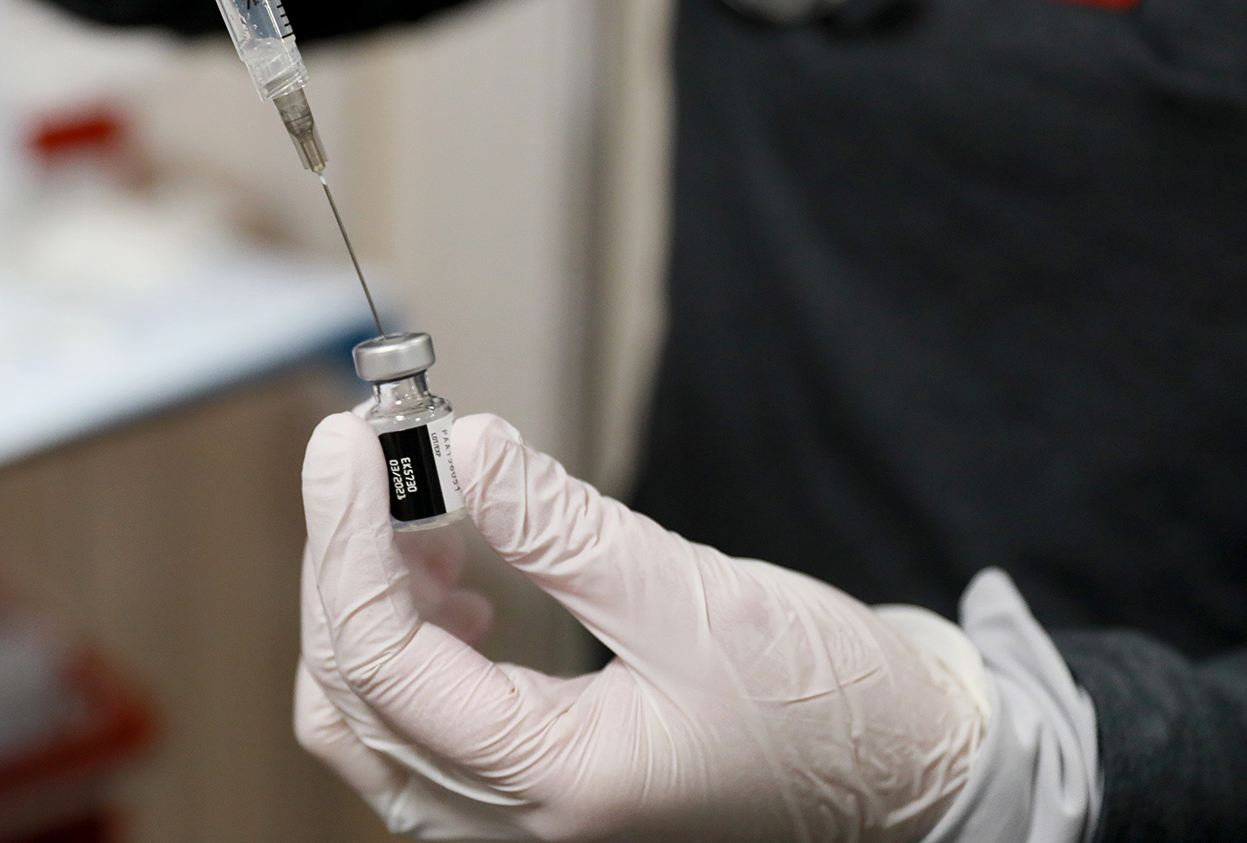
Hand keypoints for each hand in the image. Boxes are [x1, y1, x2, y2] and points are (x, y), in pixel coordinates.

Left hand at [296, 412, 986, 841]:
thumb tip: (460, 447)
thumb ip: (563, 527)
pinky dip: (409, 641)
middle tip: (368, 454)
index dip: (346, 536)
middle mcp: (511, 826)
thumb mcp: (695, 597)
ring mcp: (511, 821)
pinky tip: (458, 580)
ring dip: (369, 603)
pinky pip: (417, 726)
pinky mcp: (525, 794)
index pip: (380, 659)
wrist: (902, 775)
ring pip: (368, 717)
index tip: (348, 441)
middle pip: (350, 691)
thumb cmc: (824, 707)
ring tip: (421, 513)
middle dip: (344, 559)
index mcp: (553, 785)